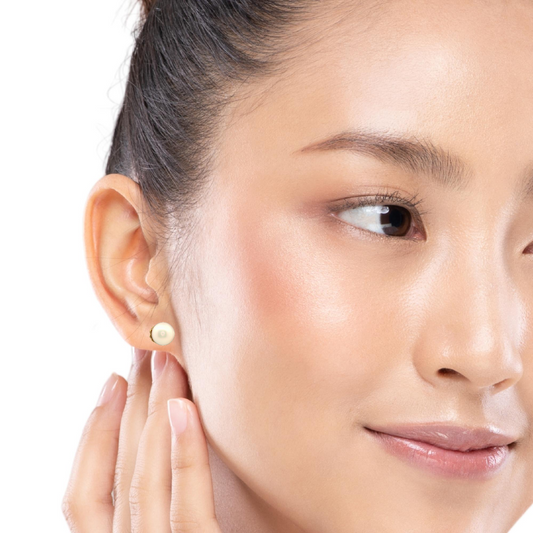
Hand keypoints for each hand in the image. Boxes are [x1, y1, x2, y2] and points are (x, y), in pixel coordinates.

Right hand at [61, 349, 221, 531]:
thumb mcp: (167, 522)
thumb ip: (160, 497)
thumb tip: (160, 422)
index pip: (84, 494)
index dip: (95, 433)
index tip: (113, 381)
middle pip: (120, 471)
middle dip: (130, 403)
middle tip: (145, 352)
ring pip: (146, 479)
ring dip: (154, 413)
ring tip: (168, 363)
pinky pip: (188, 508)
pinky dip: (184, 454)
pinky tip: (184, 409)